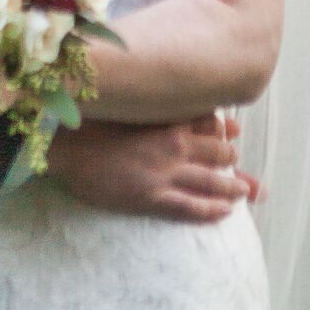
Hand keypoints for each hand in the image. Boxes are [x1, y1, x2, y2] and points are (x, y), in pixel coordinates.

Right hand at [46, 112, 255, 224]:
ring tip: (244, 192)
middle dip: (232, 159)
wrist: (65, 146)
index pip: (209, 121)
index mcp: (164, 117)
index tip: (233, 132)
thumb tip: (166, 97)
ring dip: (232, 187)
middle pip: (217, 152)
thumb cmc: (90, 121)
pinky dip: (211, 210)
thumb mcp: (125, 104)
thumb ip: (150, 103)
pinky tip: (225, 212)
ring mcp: (164, 172)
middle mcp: (171, 144)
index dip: (224, 128)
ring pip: (211, 181)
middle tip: (239, 164)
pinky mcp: (152, 197)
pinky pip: (191, 207)